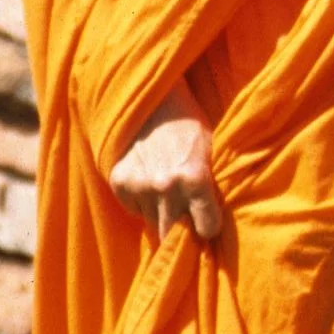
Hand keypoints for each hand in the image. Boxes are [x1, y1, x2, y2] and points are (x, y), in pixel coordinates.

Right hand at [108, 82, 223, 243]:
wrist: (154, 99)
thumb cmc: (190, 125)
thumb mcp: (212, 152)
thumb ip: (212, 188)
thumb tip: (213, 226)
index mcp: (196, 178)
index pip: (206, 228)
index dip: (209, 226)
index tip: (208, 222)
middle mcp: (166, 186)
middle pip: (173, 234)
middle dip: (182, 231)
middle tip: (187, 220)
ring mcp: (140, 185)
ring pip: (153, 222)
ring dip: (161, 213)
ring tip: (168, 190)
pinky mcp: (119, 182)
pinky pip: (134, 209)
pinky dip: (142, 202)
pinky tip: (150, 180)